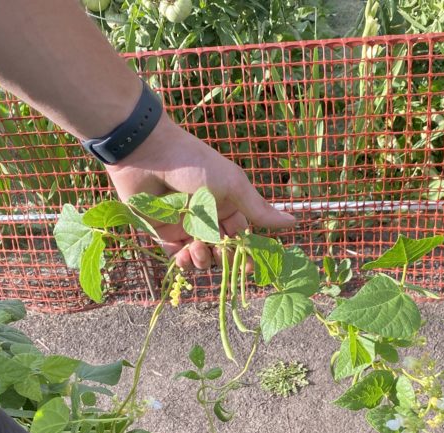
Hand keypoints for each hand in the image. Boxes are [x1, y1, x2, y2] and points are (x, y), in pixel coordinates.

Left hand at [105, 117, 294, 270]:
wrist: (148, 154)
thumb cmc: (195, 163)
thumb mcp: (233, 185)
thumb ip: (259, 210)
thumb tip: (294, 222)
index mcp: (228, 205)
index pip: (243, 235)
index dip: (248, 252)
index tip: (252, 266)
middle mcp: (209, 218)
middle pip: (223, 251)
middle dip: (225, 258)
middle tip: (222, 254)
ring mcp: (186, 227)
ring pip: (201, 257)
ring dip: (203, 260)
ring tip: (198, 249)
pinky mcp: (163, 233)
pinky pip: (177, 256)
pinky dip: (183, 261)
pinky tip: (184, 255)